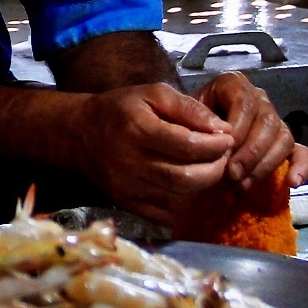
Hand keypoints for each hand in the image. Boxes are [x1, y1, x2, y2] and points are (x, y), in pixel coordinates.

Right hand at [67, 84, 235, 226]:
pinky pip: (167, 214)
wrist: (81, 134)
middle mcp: (130, 162)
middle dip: (215, 168)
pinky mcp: (128, 205)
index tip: (227, 138)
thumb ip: (188, 107)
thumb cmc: (121, 109)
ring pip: (180, 199)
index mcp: (137, 129)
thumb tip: (220, 128)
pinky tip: (189, 186)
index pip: (188, 145)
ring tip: (209, 168)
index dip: (215, 144)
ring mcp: (127, 188)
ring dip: (203, 186)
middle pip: (186, 178)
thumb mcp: (153, 94)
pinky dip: (185, 203)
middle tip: (223, 156)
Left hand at [194, 73, 306, 191]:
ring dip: (264, 165)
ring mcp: (273, 120)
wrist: (187, 145)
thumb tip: (216, 133)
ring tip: (243, 186)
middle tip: (232, 176)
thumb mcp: (180, 117)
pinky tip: (293, 182)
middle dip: (250, 152)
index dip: (237, 128)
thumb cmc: (183, 128)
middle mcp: (257, 99)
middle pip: (268, 121)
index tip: (222, 152)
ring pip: (283, 138)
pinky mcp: (283, 143)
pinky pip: (300, 151)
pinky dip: (301, 166)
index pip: (244, 102)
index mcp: (233, 85)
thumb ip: (194, 119)